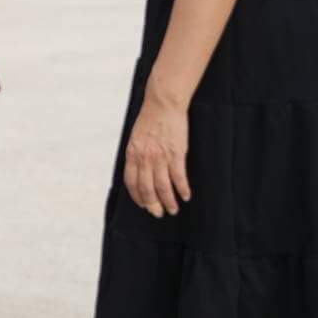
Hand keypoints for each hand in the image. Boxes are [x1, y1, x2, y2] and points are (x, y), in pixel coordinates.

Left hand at [124, 97, 192, 217]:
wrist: (163, 104)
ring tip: (173, 209)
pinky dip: (182, 189)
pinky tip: (186, 196)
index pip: (131, 182)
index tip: (143, 205)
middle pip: (147, 188)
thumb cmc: (150, 120)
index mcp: (132, 154)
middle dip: (152, 205)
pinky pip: (178, 177)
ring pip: (163, 187)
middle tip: (159, 213)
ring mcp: (160, 157)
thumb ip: (137, 155)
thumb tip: (139, 171)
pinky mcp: (176, 154)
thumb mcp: (136, 138)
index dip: (137, 197)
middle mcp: (144, 158)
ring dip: (168, 201)